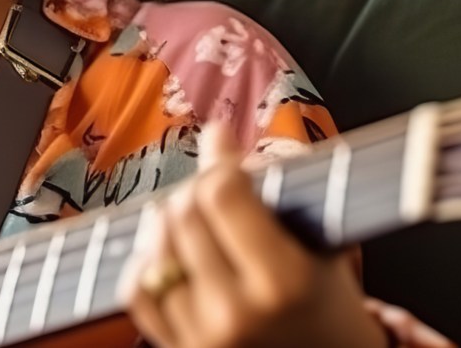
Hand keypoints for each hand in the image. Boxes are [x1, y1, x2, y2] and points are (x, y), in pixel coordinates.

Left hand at [120, 122, 388, 347]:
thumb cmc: (324, 298)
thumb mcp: (318, 240)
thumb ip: (271, 184)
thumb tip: (216, 133)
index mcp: (284, 281)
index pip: (222, 193)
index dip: (220, 163)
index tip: (225, 153)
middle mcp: (237, 313)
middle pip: (183, 214)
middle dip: (196, 190)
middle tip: (214, 189)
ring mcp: (202, 337)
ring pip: (154, 247)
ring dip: (168, 221)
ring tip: (195, 218)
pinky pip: (136, 289)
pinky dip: (147, 262)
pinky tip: (172, 252)